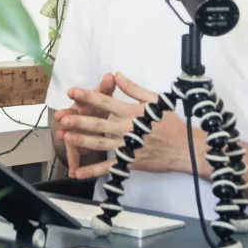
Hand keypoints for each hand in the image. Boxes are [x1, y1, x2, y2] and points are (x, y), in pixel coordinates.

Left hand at [59, 72, 192, 178]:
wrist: (185, 149)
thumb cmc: (170, 123)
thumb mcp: (155, 101)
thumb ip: (134, 89)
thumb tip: (117, 75)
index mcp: (133, 112)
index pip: (106, 102)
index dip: (88, 96)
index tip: (72, 92)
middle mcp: (128, 129)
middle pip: (99, 124)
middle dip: (79, 120)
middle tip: (62, 118)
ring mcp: (128, 147)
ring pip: (100, 144)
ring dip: (81, 141)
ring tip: (65, 138)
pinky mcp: (129, 163)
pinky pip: (109, 168)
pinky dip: (93, 171)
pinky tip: (78, 172)